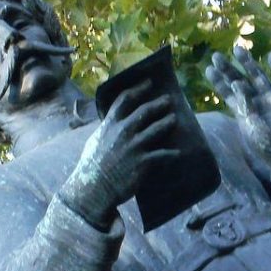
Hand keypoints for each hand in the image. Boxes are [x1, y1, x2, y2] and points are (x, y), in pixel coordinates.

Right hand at [61, 80, 178, 228]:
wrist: (93, 189)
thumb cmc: (91, 167)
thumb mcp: (95, 142)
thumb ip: (107, 130)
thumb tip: (112, 123)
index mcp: (109, 125)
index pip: (124, 99)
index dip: (138, 88)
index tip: (149, 82)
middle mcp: (122, 132)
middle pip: (144, 111)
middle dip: (158, 104)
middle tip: (169, 100)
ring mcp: (134, 146)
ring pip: (157, 129)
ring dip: (167, 123)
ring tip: (174, 120)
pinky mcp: (143, 162)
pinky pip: (162, 155)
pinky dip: (171, 154)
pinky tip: (178, 153)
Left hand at [206, 46, 270, 176]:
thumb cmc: (264, 143)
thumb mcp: (250, 125)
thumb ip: (244, 104)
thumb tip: (237, 83)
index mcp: (242, 110)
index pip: (227, 92)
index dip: (218, 81)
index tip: (209, 69)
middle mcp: (254, 100)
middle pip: (239, 80)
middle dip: (228, 69)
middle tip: (216, 56)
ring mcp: (269, 97)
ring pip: (257, 76)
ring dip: (248, 64)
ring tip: (238, 49)